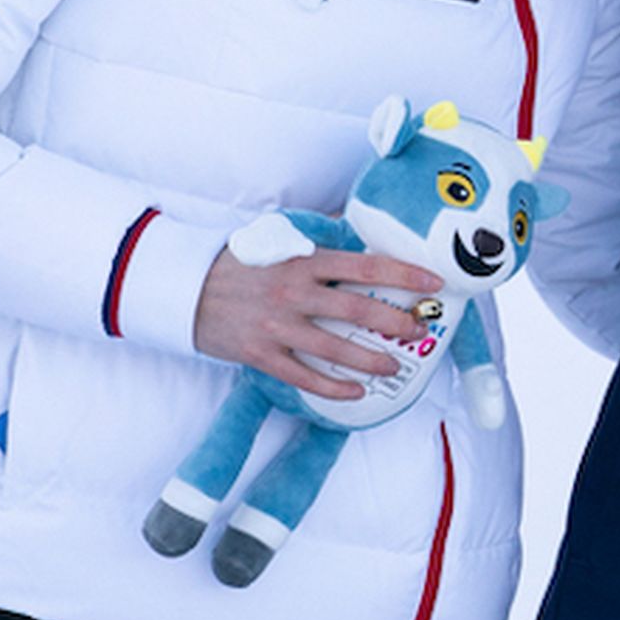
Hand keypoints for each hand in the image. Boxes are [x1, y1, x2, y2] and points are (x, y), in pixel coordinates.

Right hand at [193, 247, 441, 400]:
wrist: (185, 288)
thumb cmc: (239, 263)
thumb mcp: (278, 241)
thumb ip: (318, 238)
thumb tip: (357, 228)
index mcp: (303, 260)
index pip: (366, 267)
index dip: (405, 276)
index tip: (434, 283)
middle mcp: (294, 293)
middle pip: (359, 310)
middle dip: (397, 322)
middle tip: (422, 329)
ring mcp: (277, 326)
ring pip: (336, 349)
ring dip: (372, 361)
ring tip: (395, 366)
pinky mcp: (260, 354)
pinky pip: (303, 377)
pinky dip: (333, 388)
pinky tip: (356, 392)